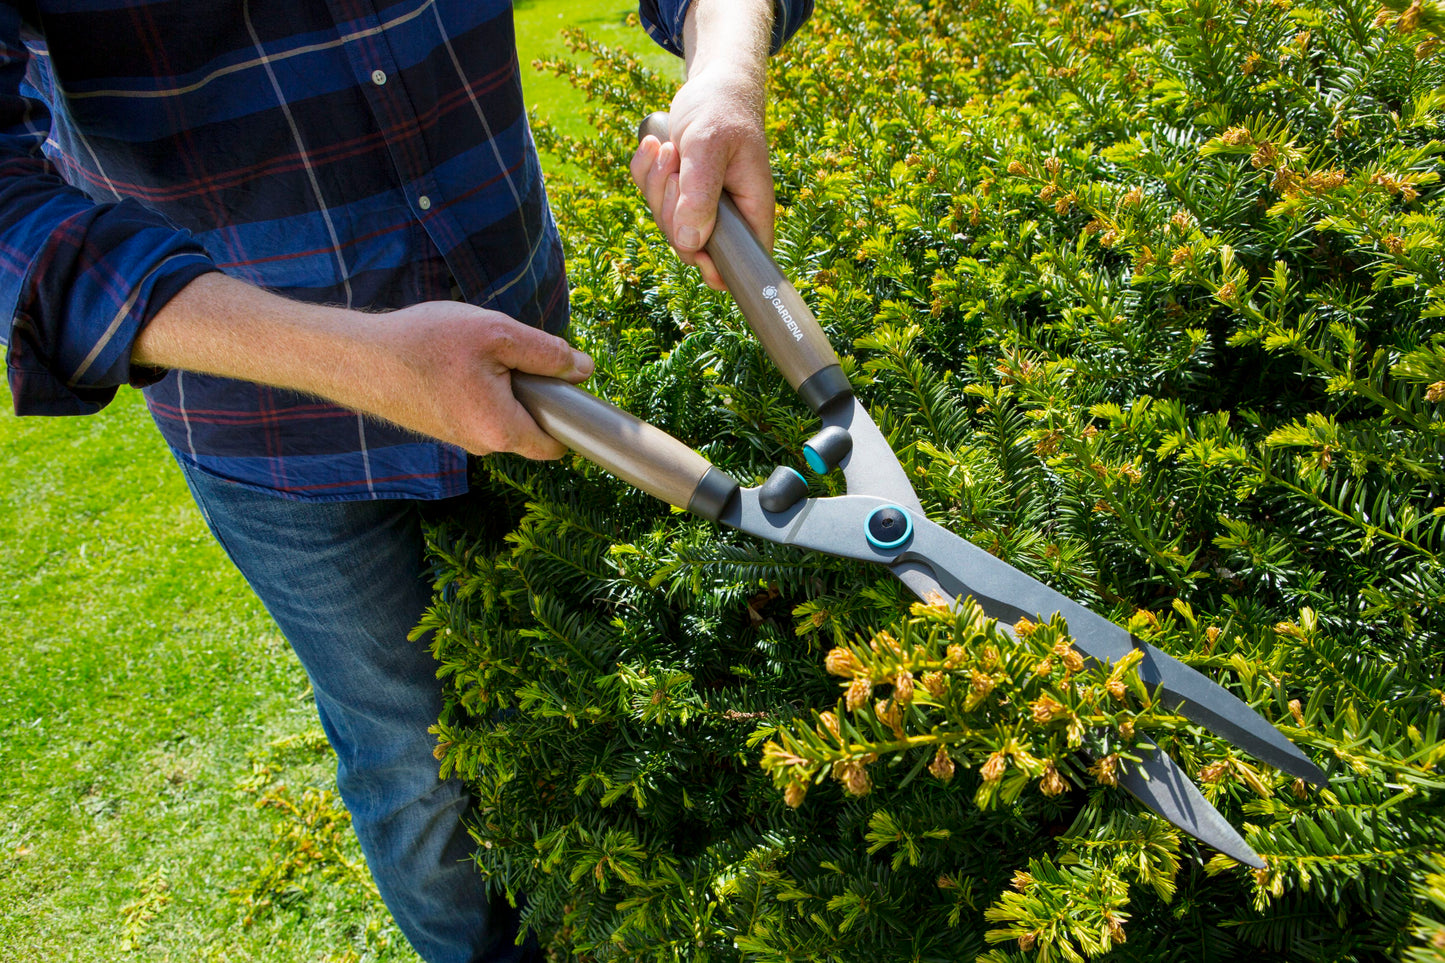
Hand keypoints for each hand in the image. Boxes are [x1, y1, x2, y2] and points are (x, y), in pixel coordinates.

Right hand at [135, 273, 592, 460]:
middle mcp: (482, 446)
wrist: (353, 357)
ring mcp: (457, 439)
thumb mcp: (497, 334)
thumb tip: (583, 369)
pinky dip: (474, 386)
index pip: (556, 444)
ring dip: (501, 386)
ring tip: (474, 352)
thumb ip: (546, 354)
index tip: (572, 391)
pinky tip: (452, 359)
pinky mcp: (437, 426)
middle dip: (533, 393)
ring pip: (500, 414)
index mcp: (503, 430)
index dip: (571, 419)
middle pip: (530, 426)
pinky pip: (474, 409)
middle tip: (512, 352)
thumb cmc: (424, 343)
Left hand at [630, 66, 772, 289]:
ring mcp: (699, 208)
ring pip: (665, 223)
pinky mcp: (677, 194)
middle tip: (676, 163)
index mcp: (751, 212)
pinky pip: (649, 199)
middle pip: (689, 246)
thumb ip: (701, 192)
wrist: (712, 85)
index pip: (739, 265)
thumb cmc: (722, 109)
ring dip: (656, 183)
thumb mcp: (709, 144)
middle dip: (670, 206)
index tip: (692, 242)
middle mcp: (727, 217)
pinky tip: (655, 146)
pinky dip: (644, 172)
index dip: (713, 267)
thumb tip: (691, 243)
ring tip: (668, 148)